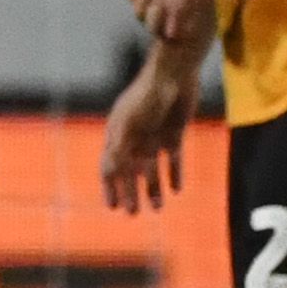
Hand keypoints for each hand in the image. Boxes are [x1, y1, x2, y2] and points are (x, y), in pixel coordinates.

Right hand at [100, 46, 201, 214]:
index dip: (110, 188)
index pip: (110, 167)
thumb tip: (109, 173)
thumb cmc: (147, 95)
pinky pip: (172, 159)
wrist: (175, 73)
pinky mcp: (173, 133)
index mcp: (117, 135)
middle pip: (130, 172)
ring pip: (151, 169)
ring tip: (158, 208)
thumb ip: (120, 147)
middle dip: (131, 193)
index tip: (114, 207)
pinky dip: (174, 174)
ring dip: (153, 189)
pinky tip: (176, 189)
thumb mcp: (130, 123)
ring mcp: (153, 136)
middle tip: (134, 214)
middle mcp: (134, 138)